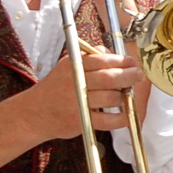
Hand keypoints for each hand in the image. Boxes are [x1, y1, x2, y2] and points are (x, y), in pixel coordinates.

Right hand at [27, 50, 145, 138]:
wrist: (34, 113)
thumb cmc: (55, 88)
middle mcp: (76, 82)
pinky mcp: (82, 121)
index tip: (132, 62)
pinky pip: (109, 120)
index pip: (103, 59)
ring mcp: (79, 103)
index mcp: (74, 66)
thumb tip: (110, 51)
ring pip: (112, 98)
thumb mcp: (66, 66)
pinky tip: (126, 115)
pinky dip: (122, 118)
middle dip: (129, 76)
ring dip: (124, 96)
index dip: (122, 60)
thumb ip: (88, 57)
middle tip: (137, 76)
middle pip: (111, 78)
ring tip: (125, 94)